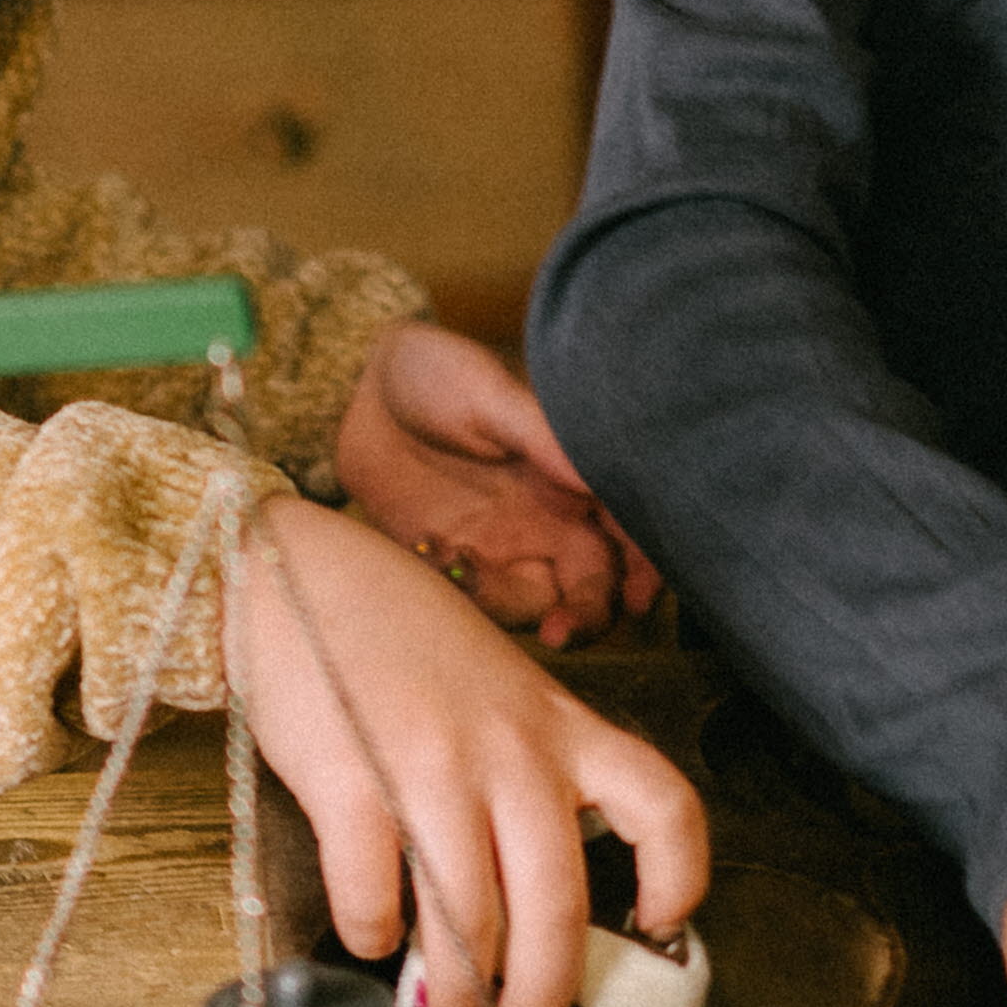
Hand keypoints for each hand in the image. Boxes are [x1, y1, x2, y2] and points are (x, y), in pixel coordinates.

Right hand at [232, 497, 707, 1006]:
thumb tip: (532, 887)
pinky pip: (374, 902)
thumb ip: (528, 765)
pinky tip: (372, 937)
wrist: (296, 576)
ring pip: (468, 926)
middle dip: (543, 994)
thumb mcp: (499, 688)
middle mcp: (511, 752)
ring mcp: (432, 769)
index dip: (680, 879)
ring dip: (458, 989)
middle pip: (557, 908)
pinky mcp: (351, 785)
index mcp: (560, 726)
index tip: (660, 925)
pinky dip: (373, 939)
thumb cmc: (400, 638)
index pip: (662, 805)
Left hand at [333, 320, 658, 649]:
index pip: (632, 530)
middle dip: (587, 616)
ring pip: (541, 602)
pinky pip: (482, 602)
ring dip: (518, 610)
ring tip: (468, 570)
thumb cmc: (435, 373)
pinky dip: (468, 597)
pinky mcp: (461, 563)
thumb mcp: (487, 394)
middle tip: (558, 633)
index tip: (637, 600)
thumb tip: (596, 479)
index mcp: (575, 473)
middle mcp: (553, 517)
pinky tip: (437, 557)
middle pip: (594, 584)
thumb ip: (543, 437)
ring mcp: (508, 544)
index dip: (648, 569)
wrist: (358, 392)